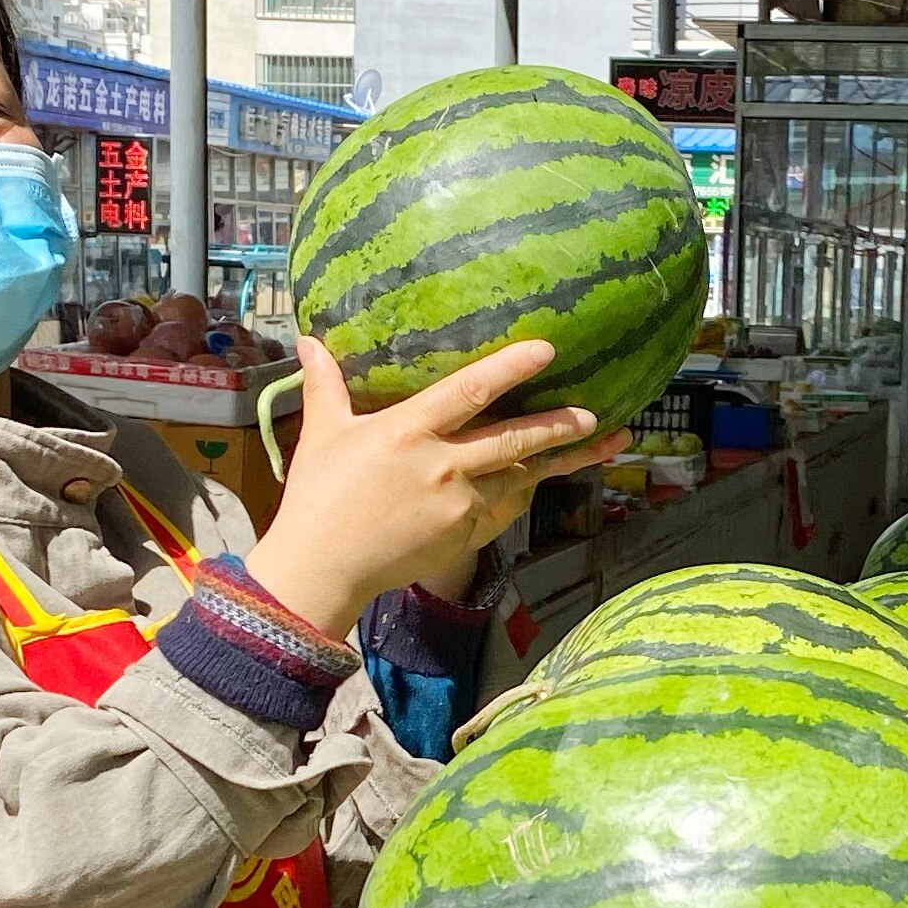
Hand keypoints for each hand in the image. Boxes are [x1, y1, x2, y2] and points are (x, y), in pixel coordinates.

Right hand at [248, 338, 625, 637]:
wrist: (322, 568)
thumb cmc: (318, 497)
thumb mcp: (322, 435)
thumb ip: (325, 386)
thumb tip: (308, 340)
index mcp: (408, 433)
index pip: (468, 392)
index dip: (509, 369)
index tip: (546, 350)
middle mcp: (441, 467)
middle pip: (512, 441)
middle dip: (558, 428)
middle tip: (594, 415)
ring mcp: (457, 506)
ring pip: (517, 479)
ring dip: (557, 464)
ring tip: (599, 447)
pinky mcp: (463, 537)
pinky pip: (502, 511)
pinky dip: (521, 495)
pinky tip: (542, 483)